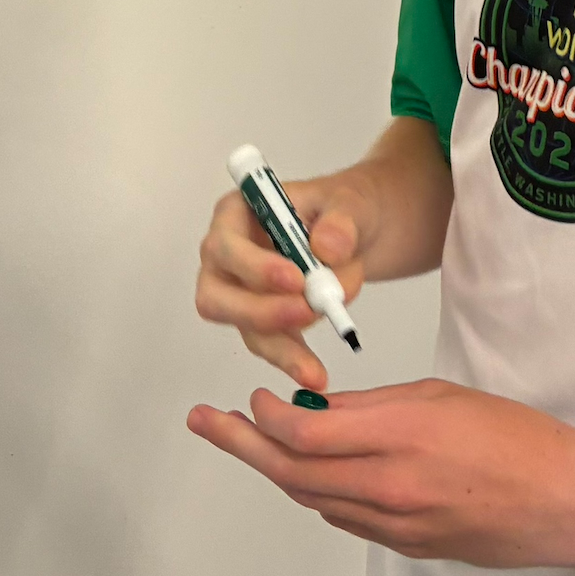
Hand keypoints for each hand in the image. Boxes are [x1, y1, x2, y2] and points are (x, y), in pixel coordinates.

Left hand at [186, 378, 574, 571]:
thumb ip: (375, 407)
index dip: (265, 418)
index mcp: (400, 437)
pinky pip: (345, 518)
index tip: (251, 398)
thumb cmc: (515, 438)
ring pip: (314, 500)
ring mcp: (397, 526)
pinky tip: (307, 473)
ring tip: (245, 442)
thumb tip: (321, 411)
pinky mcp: (407, 548)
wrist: (564, 501)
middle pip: (293, 473)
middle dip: (242, 445)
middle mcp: (390, 488)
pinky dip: (318, 492)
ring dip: (276, 471)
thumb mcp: (440, 397)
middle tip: (205, 422)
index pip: (305, 435)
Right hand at [194, 171, 368, 389]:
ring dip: (280, 346)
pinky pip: (269, 344)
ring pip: (244, 327)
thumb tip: (326, 249)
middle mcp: (226, 257)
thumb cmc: (341, 208)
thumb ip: (341, 221)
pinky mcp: (261, 321)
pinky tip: (314, 374)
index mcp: (235, 215)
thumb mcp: (350, 201)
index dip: (254, 266)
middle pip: (217, 295)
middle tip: (306, 313)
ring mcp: (240, 292)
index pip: (226, 244)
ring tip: (315, 365)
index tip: (296, 278)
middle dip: (259, 312)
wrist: (357, 233)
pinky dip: (292, 360)